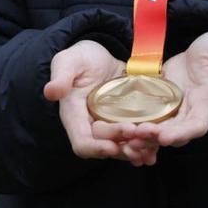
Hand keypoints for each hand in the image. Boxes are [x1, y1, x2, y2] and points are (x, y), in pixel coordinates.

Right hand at [44, 40, 153, 163]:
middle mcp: (91, 127)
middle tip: (140, 133)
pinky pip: (135, 141)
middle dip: (123, 144)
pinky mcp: (125, 124)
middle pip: (106, 145)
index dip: (96, 148)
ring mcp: (110, 127)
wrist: (100, 57)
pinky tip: (156, 148)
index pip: (82, 142)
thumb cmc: (81, 58)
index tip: (112, 146)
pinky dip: (146, 146)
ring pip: (123, 147)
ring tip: (152, 145)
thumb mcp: (69, 61)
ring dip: (137, 149)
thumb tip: (50, 92)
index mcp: (74, 116)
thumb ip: (61, 76)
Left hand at [133, 31, 207, 149]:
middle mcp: (192, 111)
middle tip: (136, 138)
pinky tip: (119, 126)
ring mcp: (176, 108)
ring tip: (126, 137)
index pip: (197, 125)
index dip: (182, 133)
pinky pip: (149, 116)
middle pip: (175, 132)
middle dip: (156, 138)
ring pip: (160, 128)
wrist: (205, 49)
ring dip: (144, 135)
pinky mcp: (161, 102)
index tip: (165, 138)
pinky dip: (137, 123)